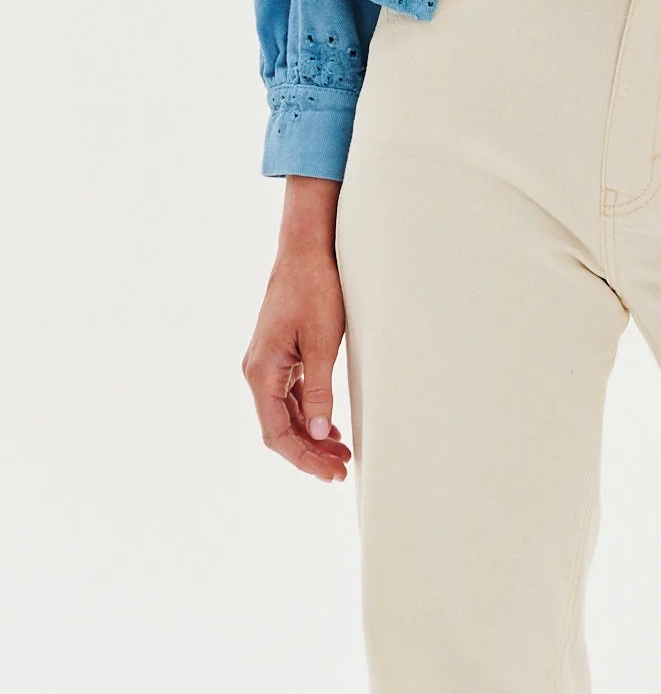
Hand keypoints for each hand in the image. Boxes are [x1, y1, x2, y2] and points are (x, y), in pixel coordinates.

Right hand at [241, 240, 351, 482]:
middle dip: (308, 453)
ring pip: (284, 413)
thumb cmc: (314, 289)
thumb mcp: (323, 341)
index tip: (332, 472)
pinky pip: (288, 395)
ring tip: (340, 453)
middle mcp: (257, 371)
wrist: (306, 249)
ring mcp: (267, 362)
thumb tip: (316, 432)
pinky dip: (307, 413)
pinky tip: (326, 425)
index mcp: (262, 371)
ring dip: (309, 435)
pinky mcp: (279, 354)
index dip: (304, 458)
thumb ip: (319, 389)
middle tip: (341, 469)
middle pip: (279, 428)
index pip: (277, 433)